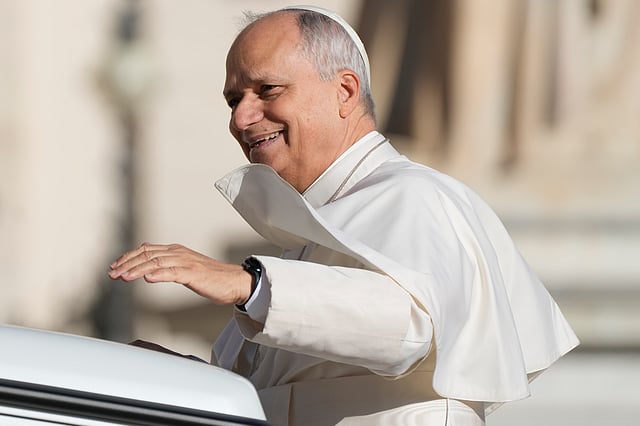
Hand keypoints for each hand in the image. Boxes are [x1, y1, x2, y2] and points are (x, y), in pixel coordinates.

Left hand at [108, 243, 252, 305]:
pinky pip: (173, 272)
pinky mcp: (193, 273)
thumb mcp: (186, 268)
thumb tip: (148, 268)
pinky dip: (158, 274)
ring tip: (123, 277)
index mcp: (175, 251)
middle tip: (112, 274)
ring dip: (137, 270)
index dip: (128, 257)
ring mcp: (186, 262)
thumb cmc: (211, 278)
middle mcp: (178, 253)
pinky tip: (147, 278)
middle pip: (147, 254)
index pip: (146, 250)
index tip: (114, 267)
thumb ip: (168, 265)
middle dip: (126, 264)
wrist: (234, 281)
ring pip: (156, 262)